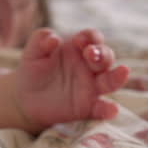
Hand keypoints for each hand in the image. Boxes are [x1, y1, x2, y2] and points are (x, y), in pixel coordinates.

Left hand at [14, 28, 128, 131]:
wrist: (25, 98)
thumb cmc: (32, 70)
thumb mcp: (32, 53)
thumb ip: (40, 41)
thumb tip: (53, 38)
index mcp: (78, 48)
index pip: (92, 38)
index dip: (90, 37)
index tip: (80, 40)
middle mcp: (89, 66)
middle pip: (106, 57)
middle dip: (103, 54)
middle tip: (91, 54)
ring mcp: (91, 87)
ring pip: (110, 81)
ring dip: (117, 76)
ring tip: (123, 72)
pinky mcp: (88, 107)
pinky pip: (101, 109)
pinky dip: (108, 109)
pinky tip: (112, 110)